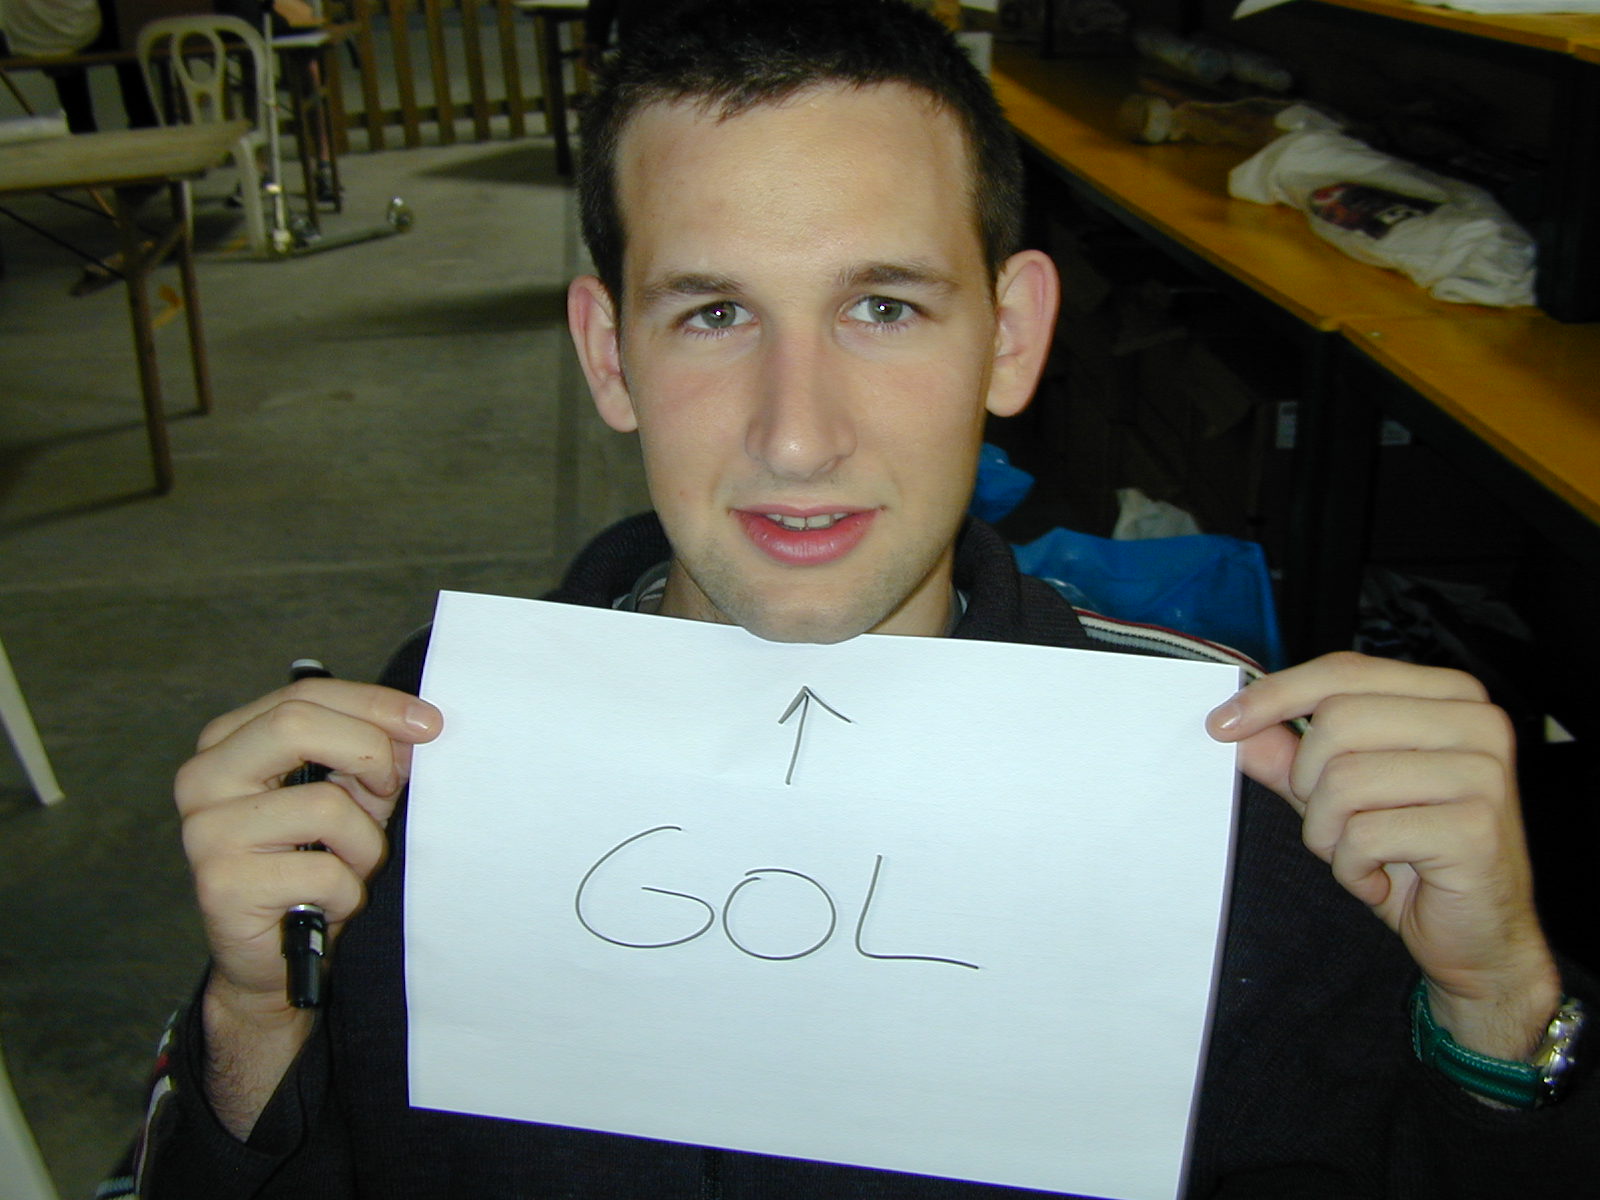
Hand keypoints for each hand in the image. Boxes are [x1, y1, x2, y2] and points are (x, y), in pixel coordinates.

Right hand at [174, 679, 440, 1133]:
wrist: (272, 957)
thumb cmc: (310, 863)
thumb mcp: (346, 795)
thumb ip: (370, 755)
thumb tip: (415, 728)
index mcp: (227, 742)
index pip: (302, 694)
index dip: (373, 703)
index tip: (429, 722)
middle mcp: (203, 779)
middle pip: (296, 724)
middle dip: (368, 751)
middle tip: (391, 788)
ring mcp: (205, 832)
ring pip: (325, 805)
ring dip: (364, 842)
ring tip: (350, 866)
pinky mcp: (222, 884)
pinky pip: (324, 872)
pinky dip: (347, 891)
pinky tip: (327, 903)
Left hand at [1206, 651, 1559, 1059]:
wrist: (1478, 935)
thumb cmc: (1410, 856)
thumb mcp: (1339, 797)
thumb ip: (1291, 756)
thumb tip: (1235, 727)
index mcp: (1449, 696)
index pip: (1343, 671)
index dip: (1275, 695)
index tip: (1221, 725)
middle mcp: (1477, 722)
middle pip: (1338, 721)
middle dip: (1308, 782)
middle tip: (1329, 823)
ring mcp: (1483, 773)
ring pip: (1345, 779)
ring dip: (1327, 833)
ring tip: (1358, 855)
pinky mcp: (1476, 828)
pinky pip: (1366, 834)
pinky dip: (1351, 868)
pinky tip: (1380, 881)